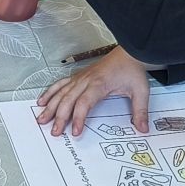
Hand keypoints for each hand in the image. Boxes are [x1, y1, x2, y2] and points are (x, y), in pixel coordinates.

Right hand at [35, 46, 153, 136]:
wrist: (129, 53)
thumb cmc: (132, 70)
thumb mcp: (141, 91)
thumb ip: (140, 111)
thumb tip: (143, 129)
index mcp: (99, 84)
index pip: (84, 103)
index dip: (78, 118)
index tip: (75, 132)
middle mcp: (86, 81)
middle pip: (68, 100)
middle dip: (60, 117)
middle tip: (55, 132)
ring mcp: (80, 78)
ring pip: (61, 93)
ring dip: (50, 106)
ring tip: (41, 120)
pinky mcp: (78, 76)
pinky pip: (60, 84)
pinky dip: (50, 92)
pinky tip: (42, 102)